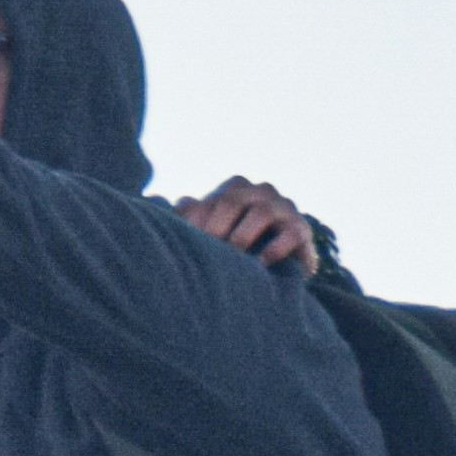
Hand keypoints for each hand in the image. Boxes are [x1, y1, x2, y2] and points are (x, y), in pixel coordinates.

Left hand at [174, 176, 323, 278]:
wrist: (276, 267)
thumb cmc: (233, 246)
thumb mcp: (209, 230)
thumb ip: (186, 216)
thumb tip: (153, 202)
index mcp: (236, 188)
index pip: (212, 200)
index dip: (196, 223)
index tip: (185, 245)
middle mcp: (261, 191)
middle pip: (233, 200)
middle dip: (217, 227)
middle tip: (207, 252)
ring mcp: (284, 208)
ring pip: (262, 212)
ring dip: (243, 235)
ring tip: (232, 258)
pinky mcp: (302, 230)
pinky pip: (291, 234)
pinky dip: (274, 249)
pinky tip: (259, 266)